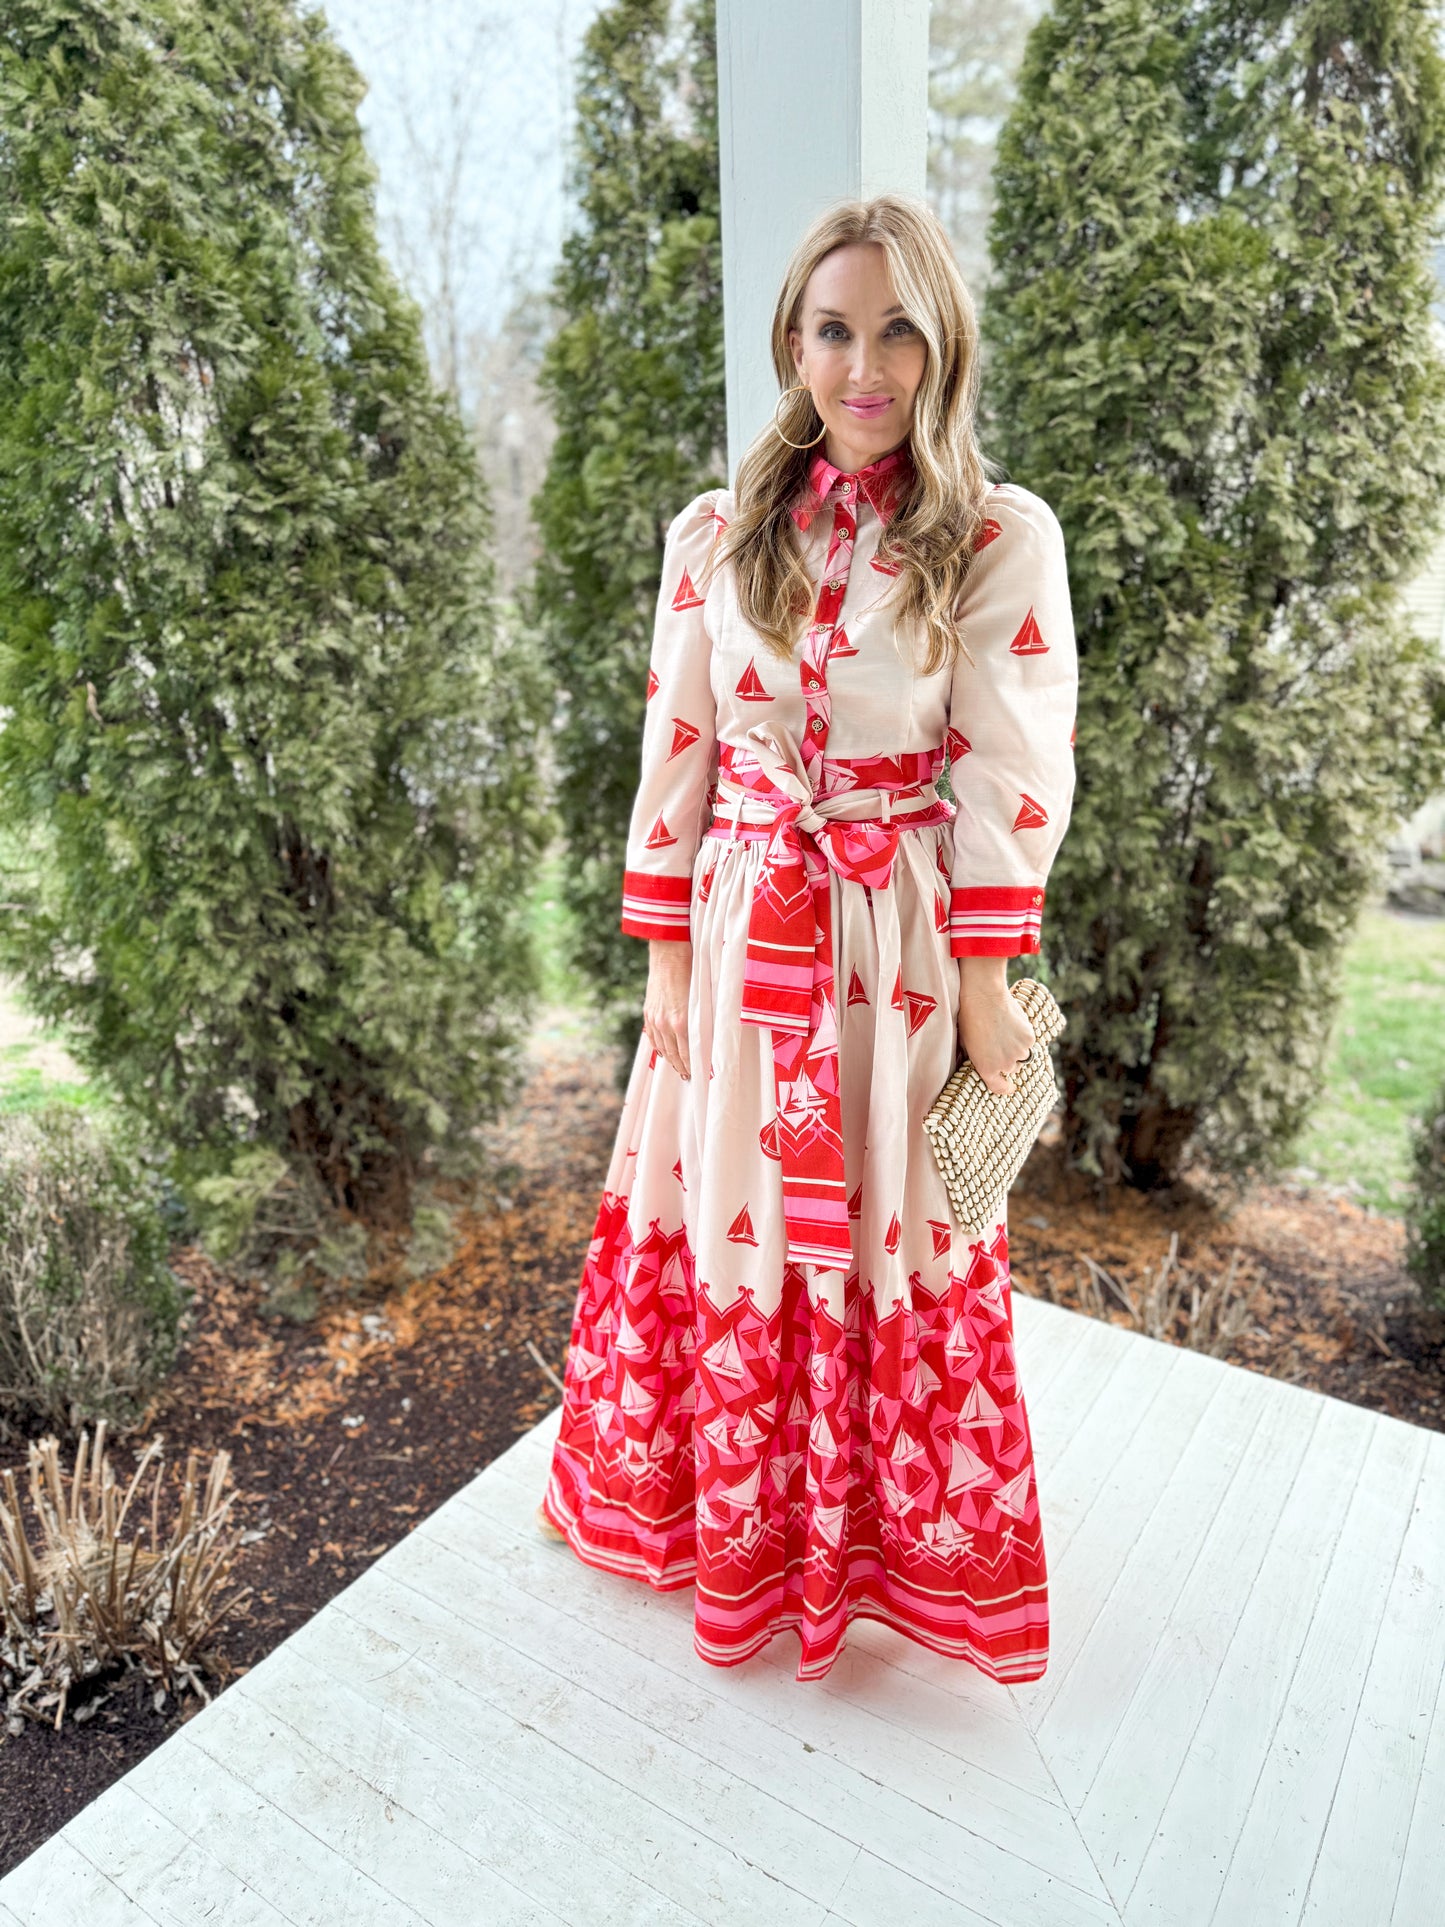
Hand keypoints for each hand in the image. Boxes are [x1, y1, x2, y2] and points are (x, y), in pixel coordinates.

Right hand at [643, 939, 692, 1078]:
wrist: (669, 951)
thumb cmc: (693, 970)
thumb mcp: (703, 997)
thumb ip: (704, 1018)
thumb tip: (712, 1035)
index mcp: (682, 1021)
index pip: (689, 1053)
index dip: (694, 1066)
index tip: (701, 1076)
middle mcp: (666, 1024)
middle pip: (675, 1054)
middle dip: (683, 1067)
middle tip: (690, 1078)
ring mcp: (655, 1018)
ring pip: (662, 1048)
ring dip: (671, 1060)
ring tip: (679, 1069)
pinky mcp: (649, 1011)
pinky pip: (652, 1036)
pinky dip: (658, 1047)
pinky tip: (663, 1053)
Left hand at [957, 955, 1035, 1096]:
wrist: (983, 997)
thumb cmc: (969, 1019)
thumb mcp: (966, 1044)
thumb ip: (977, 1058)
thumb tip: (982, 1061)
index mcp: (987, 1069)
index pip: (999, 1087)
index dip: (1005, 1088)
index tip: (1009, 1087)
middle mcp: (1005, 1065)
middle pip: (1012, 1068)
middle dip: (1008, 1060)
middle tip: (1000, 1043)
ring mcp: (1019, 1052)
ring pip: (1023, 1055)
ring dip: (1017, 1048)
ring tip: (1005, 1031)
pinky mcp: (1029, 1039)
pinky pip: (1029, 1042)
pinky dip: (1023, 1035)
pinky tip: (1012, 1023)